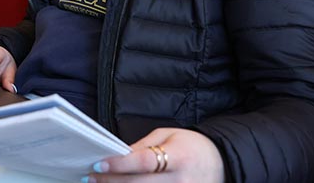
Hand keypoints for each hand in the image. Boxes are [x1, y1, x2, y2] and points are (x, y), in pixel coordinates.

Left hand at [84, 128, 223, 182]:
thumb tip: (116, 155)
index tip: (98, 165)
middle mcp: (181, 180)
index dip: (119, 164)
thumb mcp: (168, 135)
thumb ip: (143, 146)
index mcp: (179, 156)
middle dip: (110, 182)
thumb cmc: (192, 146)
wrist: (224, 163)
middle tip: (89, 178)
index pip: (144, 162)